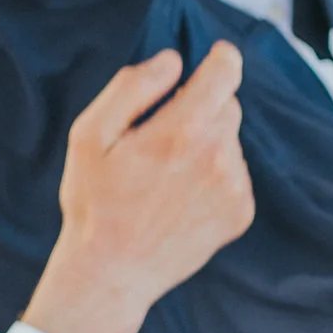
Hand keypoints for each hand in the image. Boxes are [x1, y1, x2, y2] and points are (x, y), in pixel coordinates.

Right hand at [20, 44, 253, 332]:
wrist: (111, 274)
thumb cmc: (94, 201)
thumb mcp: (90, 135)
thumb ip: (133, 86)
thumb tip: (174, 60)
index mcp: (182, 131)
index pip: (226, 71)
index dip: (219, 59)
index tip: (212, 59)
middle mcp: (218, 157)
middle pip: (227, 105)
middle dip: (200, 109)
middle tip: (161, 138)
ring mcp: (234, 188)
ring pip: (231, 142)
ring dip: (207, 145)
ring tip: (166, 176)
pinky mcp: (241, 213)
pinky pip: (236, 175)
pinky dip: (215, 177)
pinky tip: (181, 198)